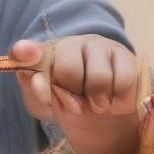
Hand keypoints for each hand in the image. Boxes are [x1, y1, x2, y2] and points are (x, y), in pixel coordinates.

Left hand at [9, 34, 140, 153]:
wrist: (101, 110)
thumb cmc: (66, 101)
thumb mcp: (43, 98)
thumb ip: (36, 89)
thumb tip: (37, 80)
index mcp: (45, 53)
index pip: (30, 51)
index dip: (26, 54)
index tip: (28, 62)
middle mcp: (73, 44)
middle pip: (69, 70)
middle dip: (72, 96)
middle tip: (77, 106)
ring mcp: (101, 47)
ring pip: (99, 78)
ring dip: (98, 103)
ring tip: (98, 106)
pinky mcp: (127, 57)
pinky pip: (125, 82)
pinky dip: (120, 102)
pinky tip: (115, 102)